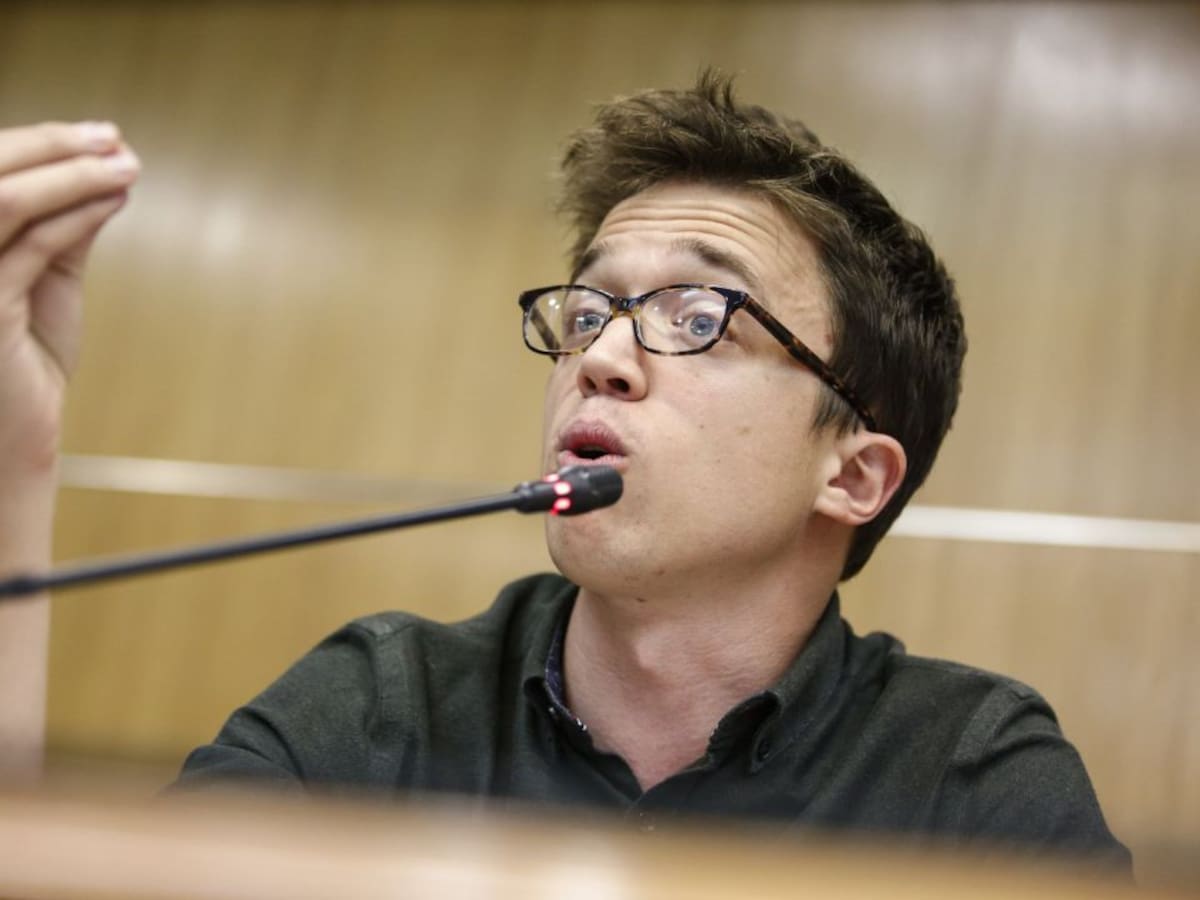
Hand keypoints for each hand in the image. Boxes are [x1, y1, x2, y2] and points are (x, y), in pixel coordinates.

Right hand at [0, 121, 138, 477]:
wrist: (15, 436)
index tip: (101, 136)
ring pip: (4, 201)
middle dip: (53, 146)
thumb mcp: (46, 281)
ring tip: (126, 167)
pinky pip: (29, 247)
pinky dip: (76, 217)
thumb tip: (102, 174)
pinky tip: (114, 202)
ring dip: (70, 175)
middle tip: (115, 141)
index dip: (40, 143)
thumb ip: (64, 229)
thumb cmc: (25, 361)